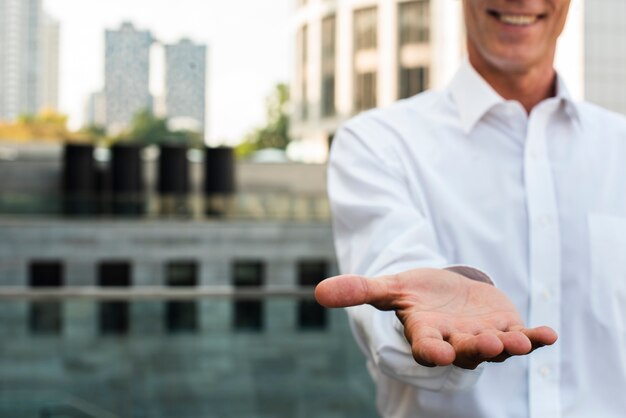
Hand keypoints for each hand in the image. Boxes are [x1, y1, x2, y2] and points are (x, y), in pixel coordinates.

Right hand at [315, 268, 557, 368]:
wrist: (448, 292)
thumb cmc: (417, 293)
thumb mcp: (390, 287)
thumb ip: (359, 291)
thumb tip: (317, 292)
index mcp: (426, 334)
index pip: (427, 347)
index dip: (432, 350)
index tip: (437, 352)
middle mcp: (456, 342)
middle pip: (465, 350)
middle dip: (475, 348)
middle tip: (485, 343)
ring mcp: (484, 337)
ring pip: (496, 348)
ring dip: (507, 346)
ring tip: (517, 341)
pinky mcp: (507, 328)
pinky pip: (523, 337)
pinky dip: (536, 338)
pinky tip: (549, 334)